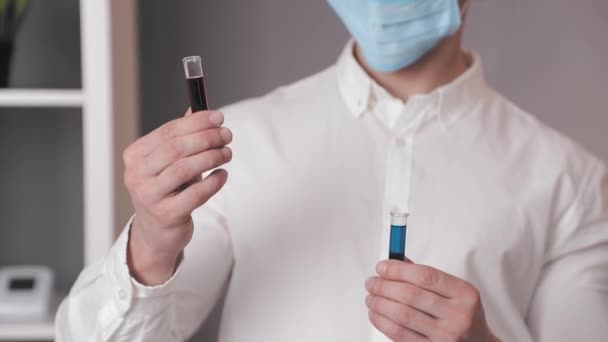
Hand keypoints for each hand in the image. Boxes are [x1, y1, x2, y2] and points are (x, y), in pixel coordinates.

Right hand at [123, 109, 231, 284]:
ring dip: (211, 157)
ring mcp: (149, 196)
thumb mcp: (170, 163)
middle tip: (227, 135)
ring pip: (185, 169)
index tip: (219, 117)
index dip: (196, 122)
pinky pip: (195, 194)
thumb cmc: (167, 191)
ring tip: (227, 153)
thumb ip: (182, 138)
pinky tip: (222, 175)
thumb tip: (200, 110)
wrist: (157, 233)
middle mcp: (136, 175)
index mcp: (135, 156)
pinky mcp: (166, 215)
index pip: (168, 132)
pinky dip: (213, 182)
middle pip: (176, 149)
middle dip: (206, 138)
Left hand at [365, 260, 499, 341]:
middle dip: (384, 286)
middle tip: (372, 282)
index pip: (425, 276)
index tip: (382, 267)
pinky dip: (382, 322)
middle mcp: (458, 315)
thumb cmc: (463, 315)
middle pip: (410, 295)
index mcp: (465, 294)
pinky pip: (399, 334)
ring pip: (402, 315)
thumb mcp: (456, 292)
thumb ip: (428, 277)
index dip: (398, 269)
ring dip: (380, 304)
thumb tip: (396, 262)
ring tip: (371, 297)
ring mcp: (446, 336)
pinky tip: (376, 314)